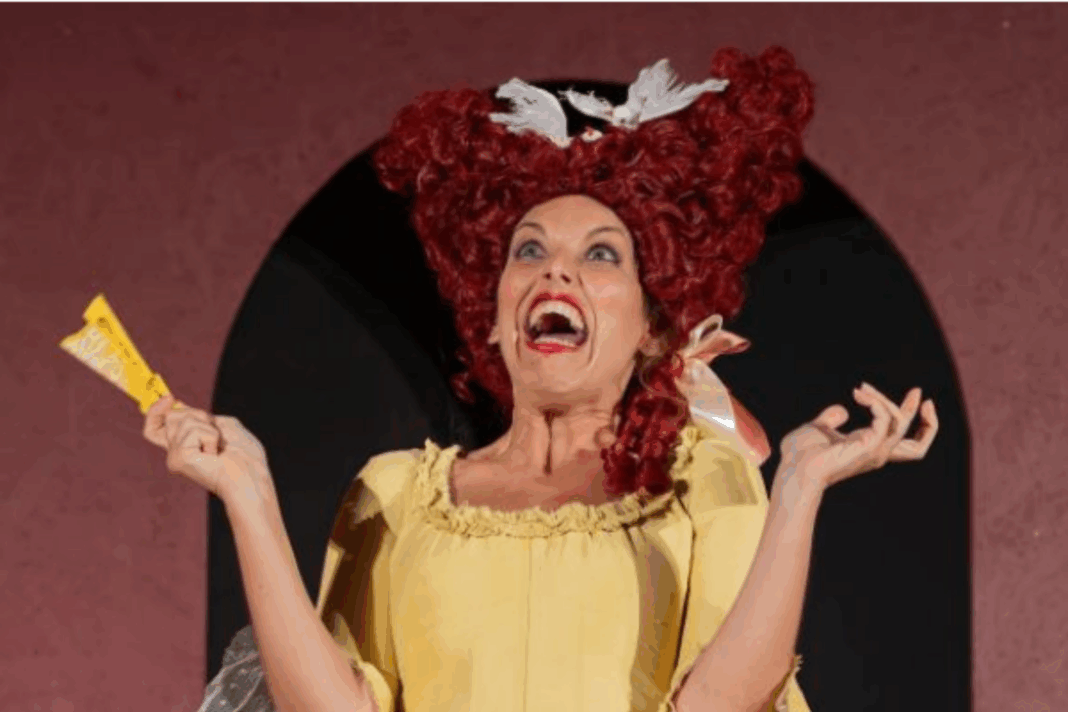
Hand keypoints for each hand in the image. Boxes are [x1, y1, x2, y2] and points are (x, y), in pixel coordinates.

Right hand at [143, 395, 269, 498]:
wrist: (251, 475)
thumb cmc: (244, 455)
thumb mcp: (224, 426)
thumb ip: (200, 416)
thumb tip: (177, 404)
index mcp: (183, 446)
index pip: (154, 427)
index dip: (155, 410)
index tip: (169, 398)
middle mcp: (174, 453)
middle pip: (171, 416)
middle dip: (198, 416)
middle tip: (216, 435)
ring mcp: (175, 457)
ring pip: (183, 419)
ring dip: (208, 427)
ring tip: (218, 447)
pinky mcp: (178, 459)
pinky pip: (192, 430)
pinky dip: (210, 436)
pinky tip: (215, 454)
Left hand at [777, 382, 938, 493]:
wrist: (793, 468)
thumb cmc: (800, 454)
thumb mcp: (818, 430)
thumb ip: (831, 419)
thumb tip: (841, 410)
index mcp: (868, 450)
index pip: (903, 440)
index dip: (913, 419)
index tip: (915, 396)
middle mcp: (876, 453)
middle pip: (919, 445)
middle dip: (927, 420)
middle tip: (917, 391)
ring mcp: (875, 452)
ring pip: (901, 423)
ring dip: (884, 399)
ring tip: (861, 389)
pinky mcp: (869, 447)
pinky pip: (885, 420)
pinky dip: (876, 403)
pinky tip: (858, 394)